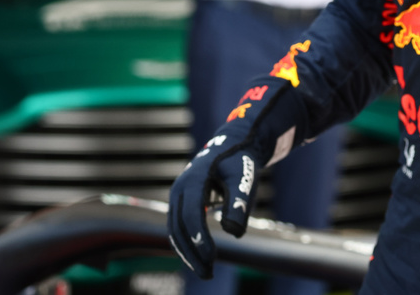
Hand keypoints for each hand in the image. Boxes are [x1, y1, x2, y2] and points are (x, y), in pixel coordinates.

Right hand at [167, 76, 305, 277]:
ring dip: (187, 252)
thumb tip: (232, 232)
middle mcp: (179, 189)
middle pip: (178, 227)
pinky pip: (178, 227)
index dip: (199, 239)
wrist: (234, 145)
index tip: (211, 258)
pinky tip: (199, 258)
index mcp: (192, 180)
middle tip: (208, 273)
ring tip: (205, 271)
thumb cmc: (240, 161)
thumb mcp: (243, 178)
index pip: (191, 216)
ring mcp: (177, 196)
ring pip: (175, 230)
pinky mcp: (181, 202)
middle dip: (191, 253)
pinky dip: (186, 244)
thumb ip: (238, 202)